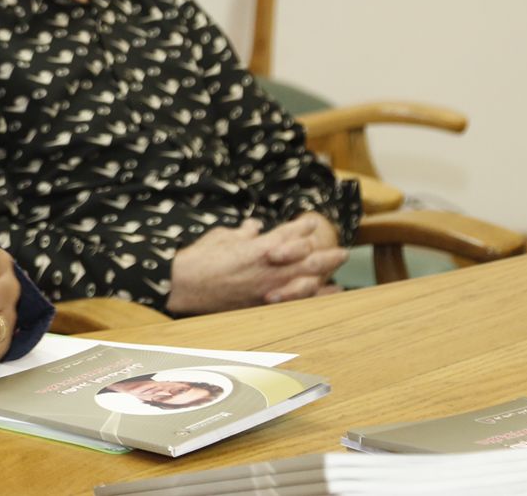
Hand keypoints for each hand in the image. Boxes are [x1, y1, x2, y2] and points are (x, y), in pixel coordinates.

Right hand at [166, 213, 346, 315]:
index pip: (288, 235)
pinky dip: (312, 297)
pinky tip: (324, 296)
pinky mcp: (262, 304)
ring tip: (338, 277)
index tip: (312, 223)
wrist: (184, 285)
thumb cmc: (199, 258)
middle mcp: (270, 268)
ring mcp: (268, 288)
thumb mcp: (222, 236)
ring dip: (325, 275)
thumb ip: (242, 233)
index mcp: (260, 247)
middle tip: (343, 252)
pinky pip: (295, 301)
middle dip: (326, 255)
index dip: (302, 229)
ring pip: (306, 280)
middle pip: (307, 260)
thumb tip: (254, 227)